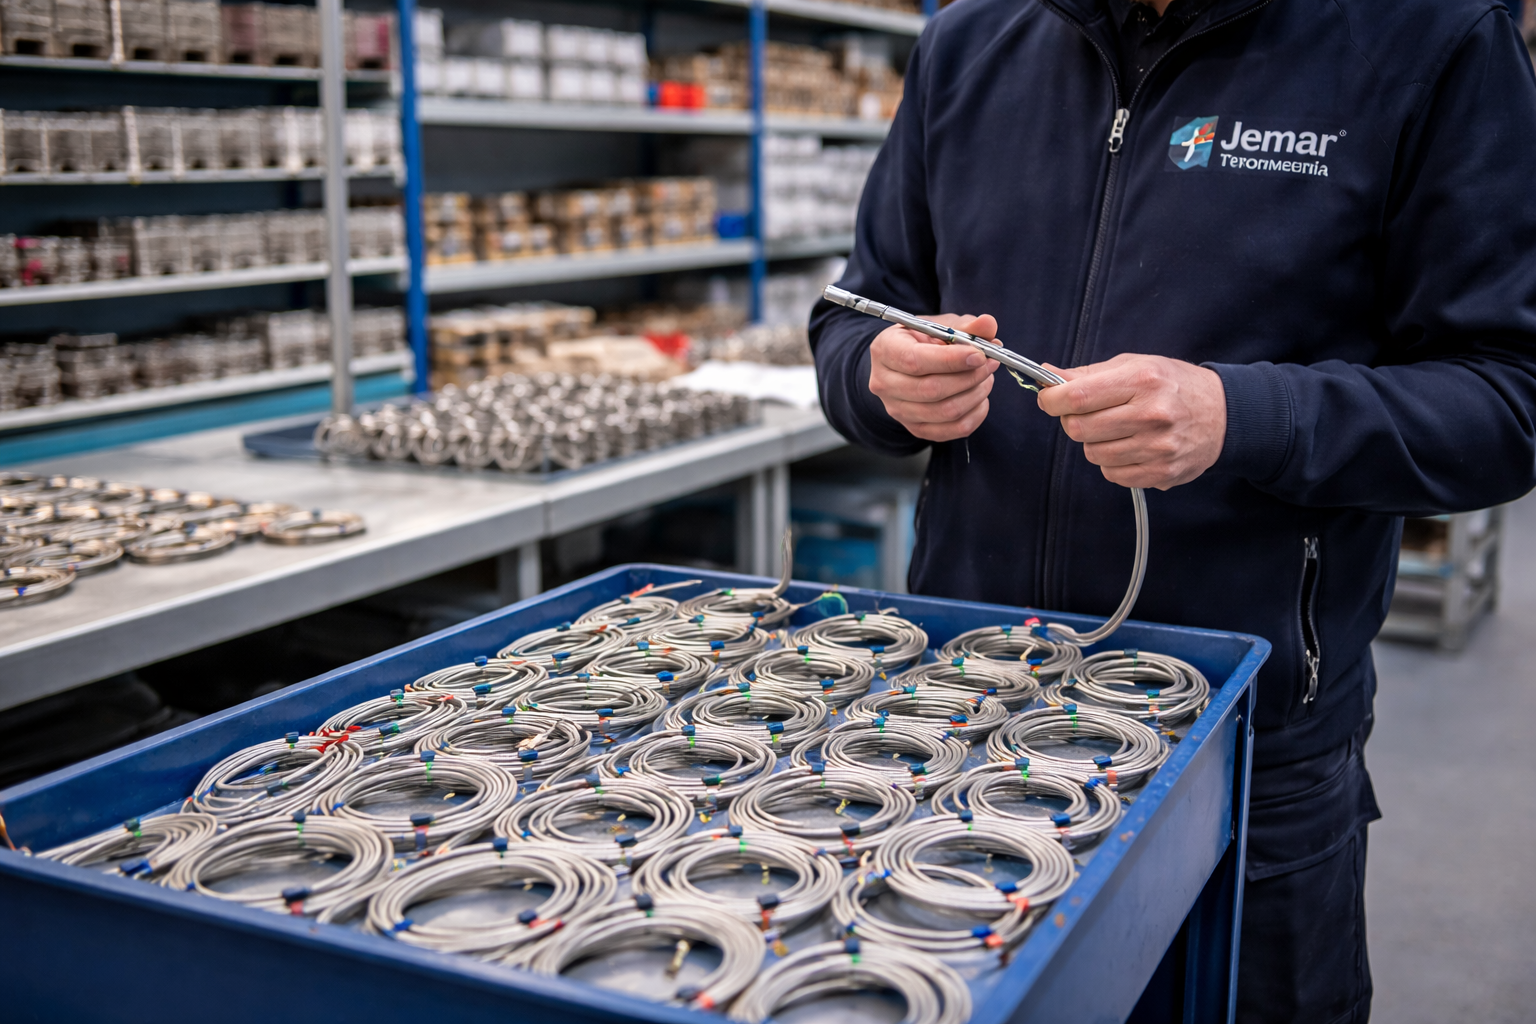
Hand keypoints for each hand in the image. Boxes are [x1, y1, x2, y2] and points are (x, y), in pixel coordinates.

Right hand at [867, 315, 1000, 441]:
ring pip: (945, 412)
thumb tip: (988, 324)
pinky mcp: (915, 428)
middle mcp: (884, 383)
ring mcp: (898, 410)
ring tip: (986, 378)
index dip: (951, 360)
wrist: (905, 364)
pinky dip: (974, 416)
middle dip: (969, 377)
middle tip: (990, 363)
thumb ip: (964, 326)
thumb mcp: (939, 325)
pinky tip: (980, 399)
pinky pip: (951, 431)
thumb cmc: (922, 340)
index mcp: (885, 350)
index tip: (979, 355)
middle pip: (931, 390)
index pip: (915, 360)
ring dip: (975, 395)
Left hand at [1036, 353, 1225, 489]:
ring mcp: (1158, 448)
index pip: (1078, 397)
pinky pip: (1112, 474)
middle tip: (1087, 413)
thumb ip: (1090, 373)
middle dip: (1073, 421)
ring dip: (1095, 443)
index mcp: (1143, 380)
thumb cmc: (1174, 385)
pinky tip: (1130, 447)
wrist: (1224, 415)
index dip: (1052, 400)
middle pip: (1079, 429)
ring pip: (1093, 454)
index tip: (1049, 399)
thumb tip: (1049, 377)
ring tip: (1116, 429)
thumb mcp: (1136, 365)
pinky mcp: (1162, 473)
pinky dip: (1112, 463)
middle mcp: (1152, 415)